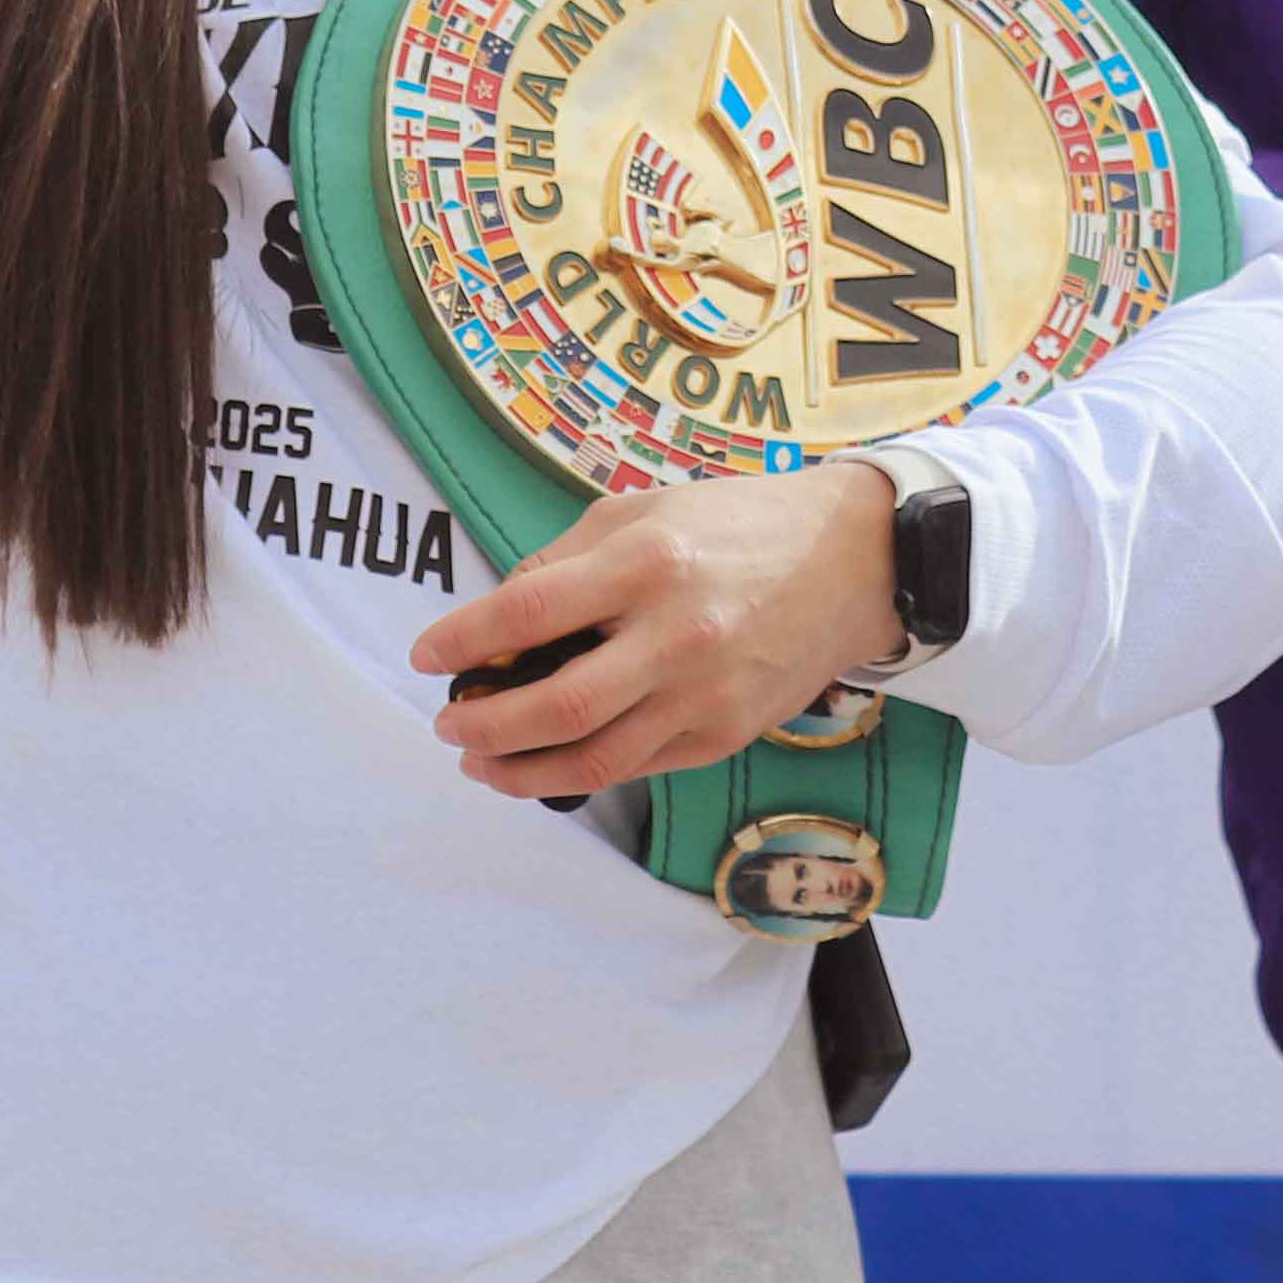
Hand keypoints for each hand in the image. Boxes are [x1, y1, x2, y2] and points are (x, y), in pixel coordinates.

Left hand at [409, 460, 899, 801]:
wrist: (854, 560)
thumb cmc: (740, 523)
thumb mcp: (644, 509)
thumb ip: (567, 560)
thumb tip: (501, 613)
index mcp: (647, 562)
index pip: (530, 612)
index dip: (464, 640)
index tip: (428, 655)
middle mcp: (676, 634)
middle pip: (557, 705)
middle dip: (485, 725)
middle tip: (448, 726)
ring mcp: (705, 694)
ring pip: (595, 759)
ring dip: (523, 772)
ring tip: (481, 764)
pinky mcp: (726, 734)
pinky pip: (639, 767)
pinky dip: (583, 773)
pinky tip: (549, 764)